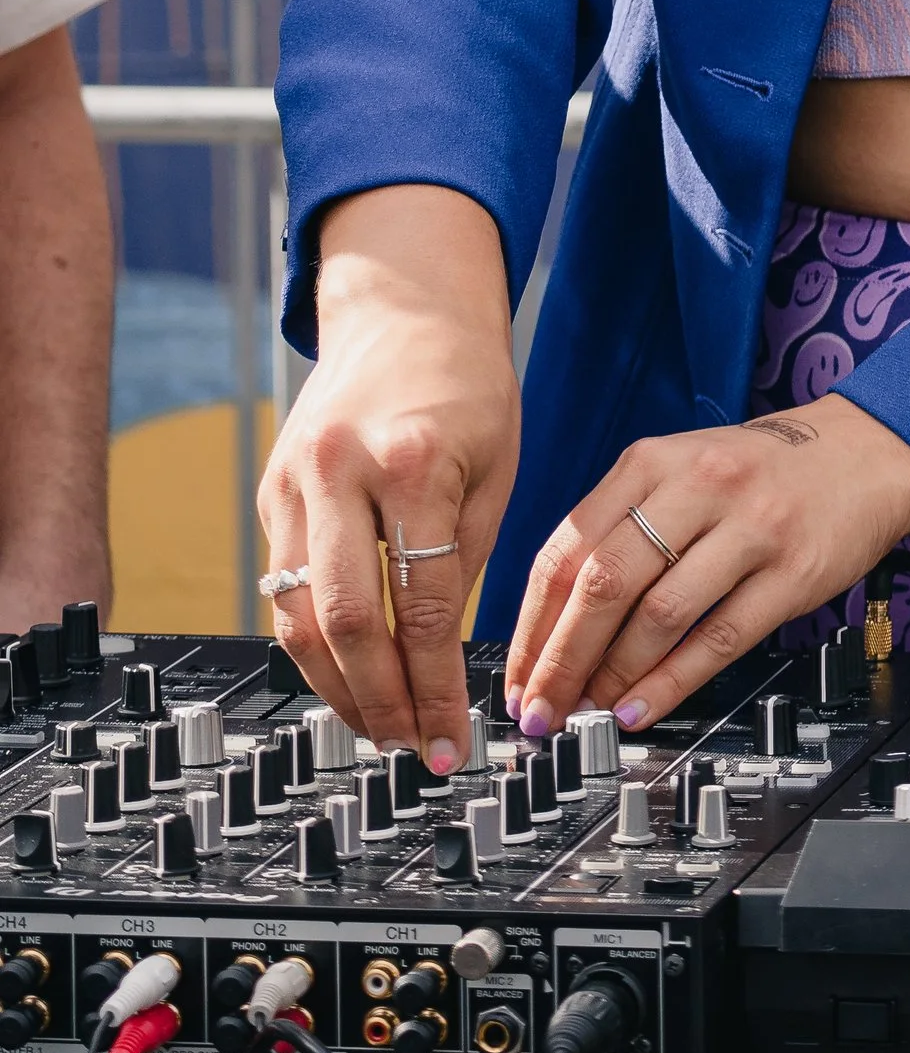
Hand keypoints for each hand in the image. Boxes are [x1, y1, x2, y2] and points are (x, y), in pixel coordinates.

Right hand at [257, 185, 519, 766]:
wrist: (405, 306)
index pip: (421, 605)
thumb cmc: (466, 381)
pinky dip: (311, 641)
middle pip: (346, 622)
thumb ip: (464, 562)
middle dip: (380, 702)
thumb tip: (446, 661)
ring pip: (297, 616)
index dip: (437, 685)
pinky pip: (281, 586)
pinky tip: (344, 675)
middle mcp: (340, 470)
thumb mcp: (495, 466)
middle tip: (410, 746)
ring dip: (336, 687)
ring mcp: (293, 479)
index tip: (453, 736)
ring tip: (378, 727)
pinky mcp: (270, 489)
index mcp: (411, 460)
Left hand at [501, 397, 909, 737]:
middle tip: (541, 711)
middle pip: (605, 583)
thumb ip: (621, 528)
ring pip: (659, 614)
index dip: (533, 625)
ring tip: (589, 713)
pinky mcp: (791, 572)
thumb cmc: (760, 470)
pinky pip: (720, 637)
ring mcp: (748, 528)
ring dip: (613, 676)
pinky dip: (672, 682)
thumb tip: (558, 623)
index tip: (516, 679)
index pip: (568, 548)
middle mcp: (697, 486)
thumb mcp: (680, 468)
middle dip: (561, 660)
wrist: (866, 450)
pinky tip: (641, 709)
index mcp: (653, 460)